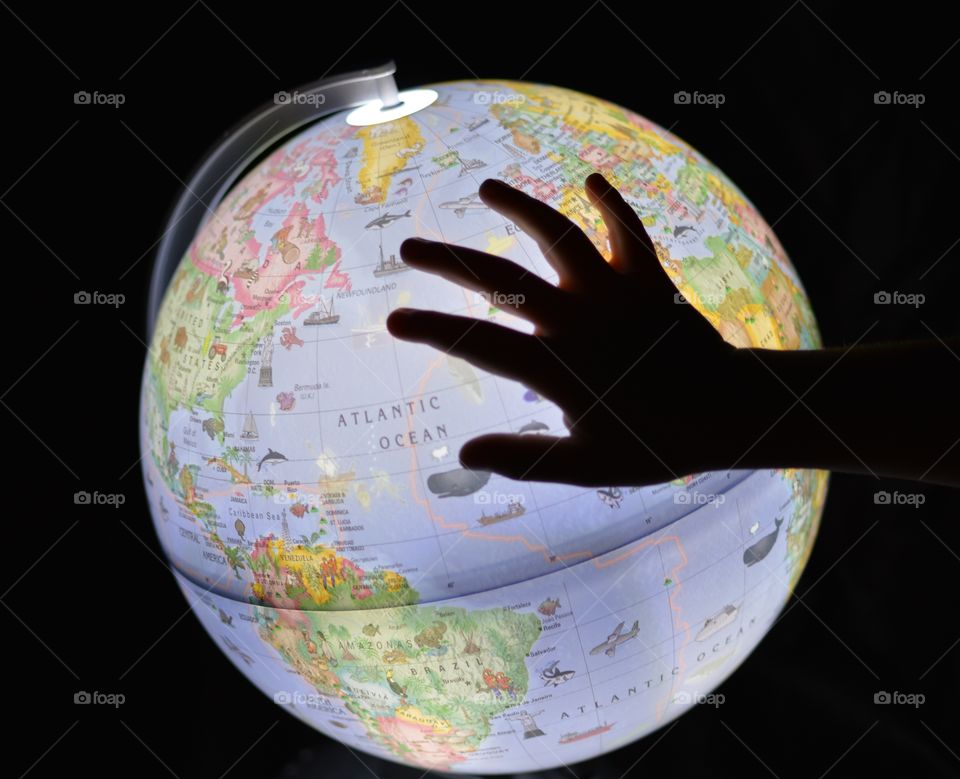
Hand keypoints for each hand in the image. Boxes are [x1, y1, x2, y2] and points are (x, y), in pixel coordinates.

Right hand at [386, 173, 747, 486]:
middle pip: (502, 281)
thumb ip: (524, 458)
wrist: (731, 412)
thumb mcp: (588, 465)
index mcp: (559, 366)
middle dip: (450, 262)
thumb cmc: (657, 443)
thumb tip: (462, 456)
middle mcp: (580, 319)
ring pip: (559, 237)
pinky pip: (628, 232)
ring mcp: (614, 293)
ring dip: (520, 208)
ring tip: (484, 189)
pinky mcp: (649, 279)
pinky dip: (612, 204)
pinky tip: (591, 179)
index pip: (479, 344)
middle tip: (407, 248)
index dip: (431, 330)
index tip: (392, 319)